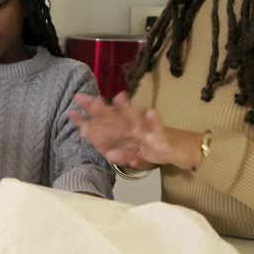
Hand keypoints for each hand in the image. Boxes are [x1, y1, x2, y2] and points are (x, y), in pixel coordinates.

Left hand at [69, 93, 202, 170]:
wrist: (181, 150)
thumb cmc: (153, 149)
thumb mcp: (133, 156)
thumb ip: (120, 155)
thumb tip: (109, 154)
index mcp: (123, 132)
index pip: (103, 125)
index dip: (87, 120)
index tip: (71, 113)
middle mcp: (133, 127)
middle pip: (115, 117)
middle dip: (101, 109)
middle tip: (86, 99)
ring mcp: (148, 130)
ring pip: (136, 119)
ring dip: (127, 109)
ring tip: (118, 98)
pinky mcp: (164, 136)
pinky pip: (160, 129)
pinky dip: (156, 122)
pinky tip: (152, 112)